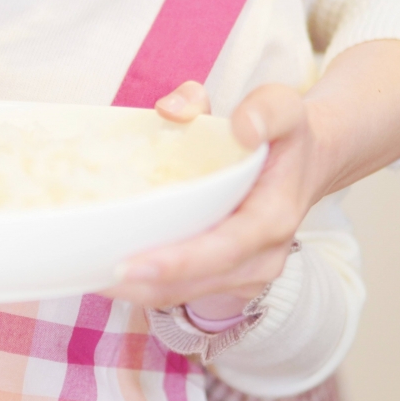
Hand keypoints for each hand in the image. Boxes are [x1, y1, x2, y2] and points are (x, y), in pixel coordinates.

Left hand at [106, 80, 313, 309]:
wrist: (308, 162)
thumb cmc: (286, 135)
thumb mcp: (283, 105)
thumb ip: (258, 106)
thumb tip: (189, 112)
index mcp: (274, 218)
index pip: (224, 248)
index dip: (179, 260)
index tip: (133, 263)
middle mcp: (263, 257)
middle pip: (196, 282)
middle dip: (145, 283)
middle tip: (94, 274)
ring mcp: (247, 274)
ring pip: (185, 295)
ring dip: (138, 291)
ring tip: (91, 276)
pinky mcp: (228, 279)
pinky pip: (183, 290)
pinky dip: (146, 286)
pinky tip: (107, 272)